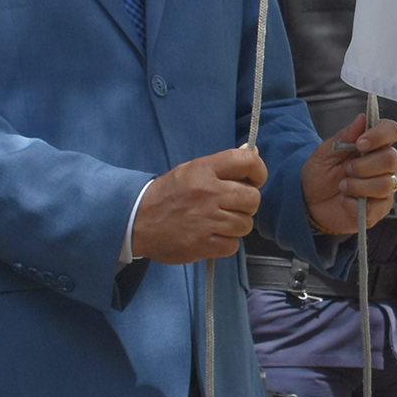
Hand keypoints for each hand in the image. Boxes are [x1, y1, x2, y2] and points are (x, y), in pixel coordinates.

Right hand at [133, 146, 267, 264]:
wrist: (137, 221)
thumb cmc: (169, 194)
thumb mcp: (192, 170)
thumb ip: (223, 164)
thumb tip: (254, 152)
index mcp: (204, 169)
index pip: (247, 161)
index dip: (258, 171)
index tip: (253, 180)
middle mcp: (207, 193)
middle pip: (253, 198)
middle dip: (247, 204)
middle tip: (231, 205)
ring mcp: (205, 220)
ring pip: (245, 224)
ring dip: (236, 225)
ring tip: (218, 222)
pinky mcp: (202, 244)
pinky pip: (233, 245)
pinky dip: (226, 243)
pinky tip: (211, 236)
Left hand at [305, 114, 396, 236]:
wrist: (310, 204)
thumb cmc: (320, 176)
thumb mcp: (325, 153)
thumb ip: (344, 136)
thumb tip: (362, 118)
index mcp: (371, 146)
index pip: (391, 131)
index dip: (380, 135)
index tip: (360, 143)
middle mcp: (382, 166)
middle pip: (391, 159)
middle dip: (365, 165)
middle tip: (347, 170)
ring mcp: (383, 188)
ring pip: (385, 184)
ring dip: (358, 185)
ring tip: (342, 187)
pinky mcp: (379, 209)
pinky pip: (376, 206)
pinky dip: (354, 204)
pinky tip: (344, 201)